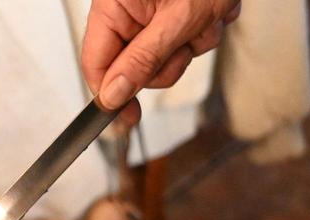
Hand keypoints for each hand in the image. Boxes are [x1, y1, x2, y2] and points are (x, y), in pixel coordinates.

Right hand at [83, 0, 241, 120]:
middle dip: (166, 63)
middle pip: (132, 67)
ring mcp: (151, 13)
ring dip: (192, 46)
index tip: (128, 118)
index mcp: (113, 7)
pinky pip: (182, 43)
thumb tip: (113, 96)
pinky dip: (202, 33)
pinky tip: (213, 13)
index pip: (96, 64)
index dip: (111, 95)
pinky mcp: (172, 14)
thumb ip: (142, 61)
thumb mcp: (177, 20)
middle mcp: (128, 10)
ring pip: (163, 58)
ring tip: (207, 19)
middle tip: (185, 46)